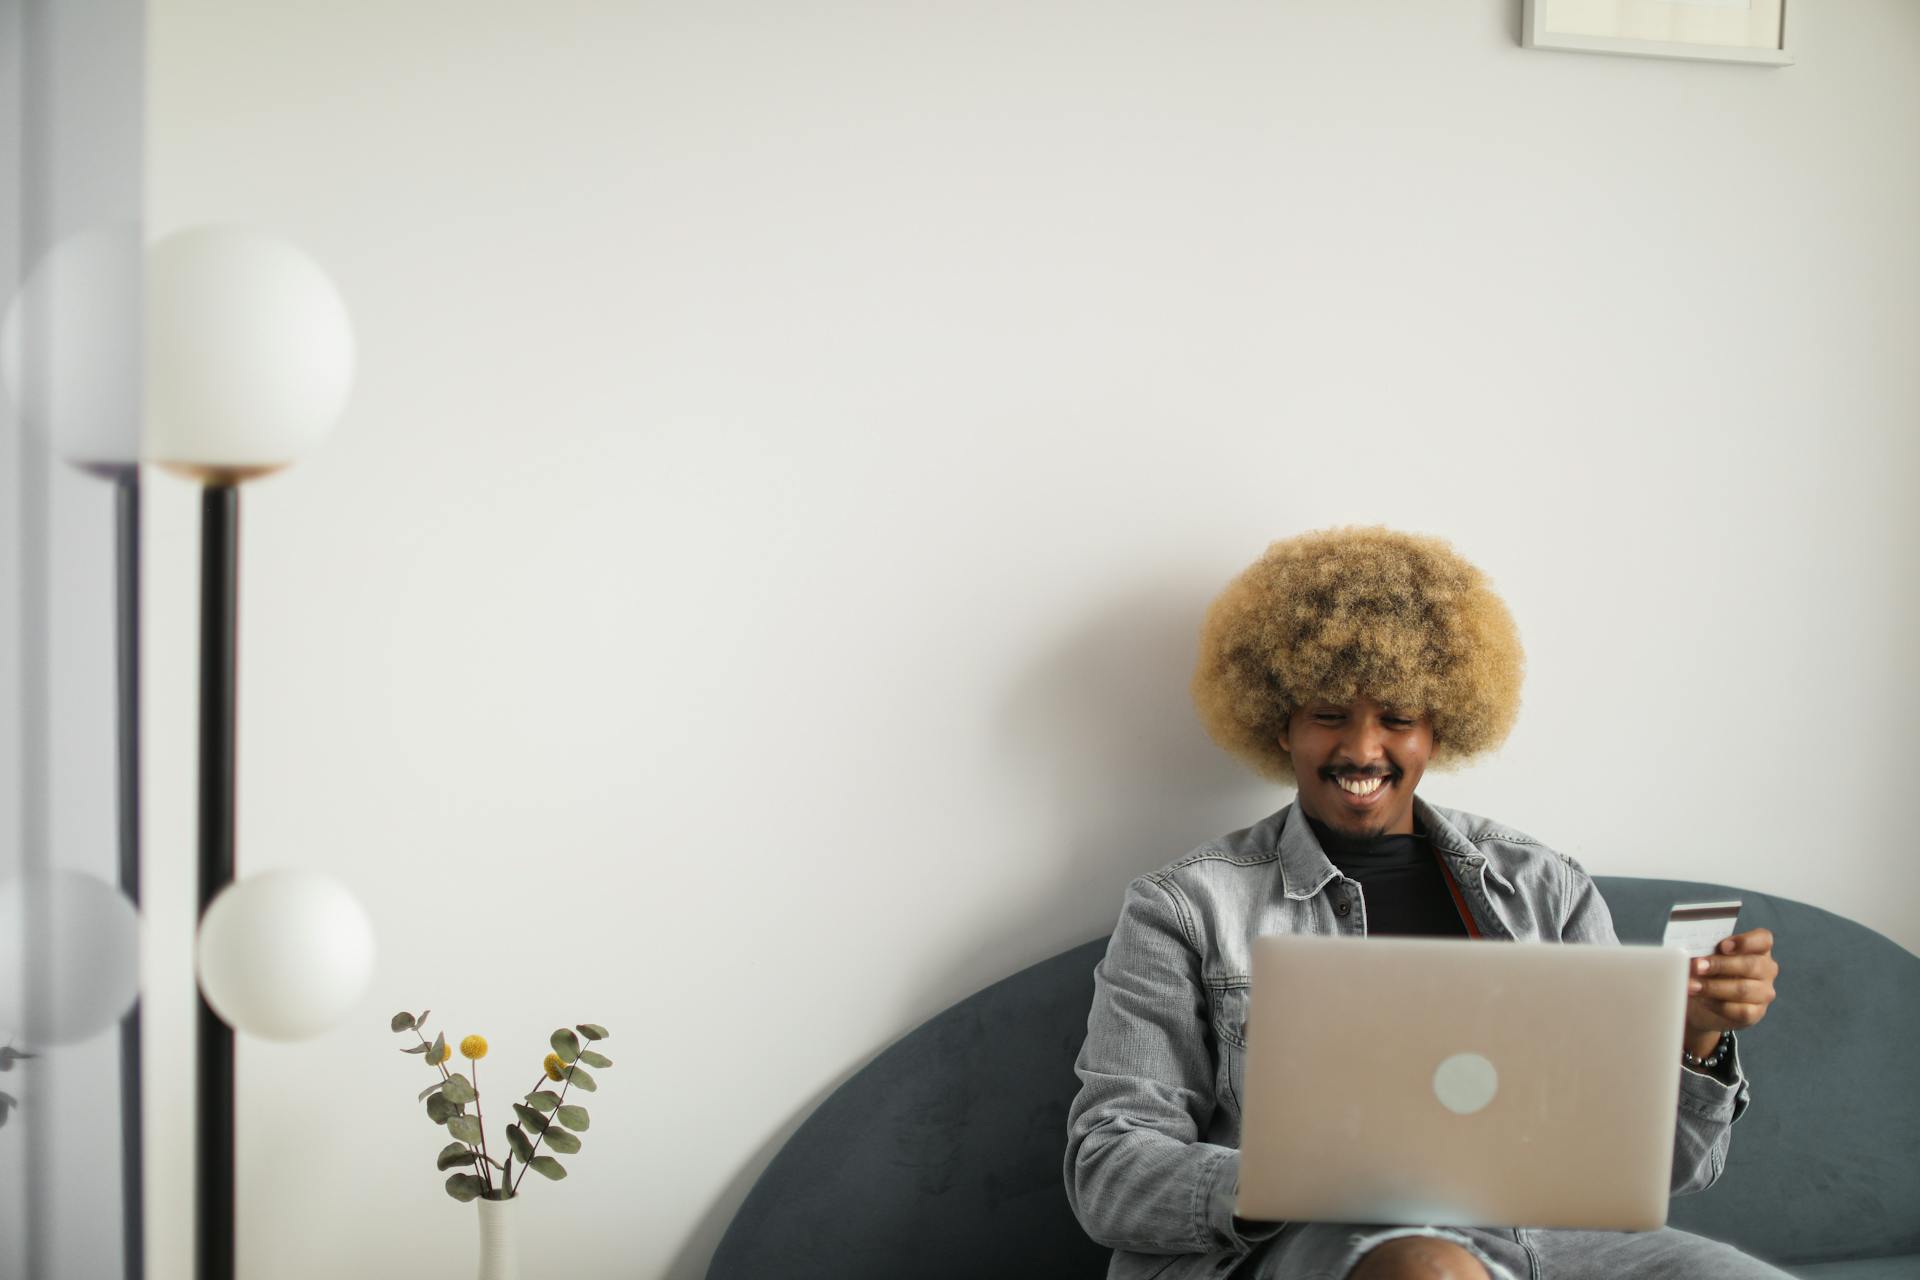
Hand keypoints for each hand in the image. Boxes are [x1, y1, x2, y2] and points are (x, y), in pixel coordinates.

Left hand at [1684, 927, 1777, 1049]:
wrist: (1703, 1002)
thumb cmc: (1708, 970)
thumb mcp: (1707, 956)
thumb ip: (1705, 950)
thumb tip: (1689, 951)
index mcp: (1758, 949)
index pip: (1763, 940)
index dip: (1745, 942)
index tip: (1722, 946)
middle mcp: (1766, 970)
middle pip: (1751, 965)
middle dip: (1720, 965)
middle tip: (1697, 966)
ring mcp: (1764, 992)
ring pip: (1743, 989)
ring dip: (1713, 987)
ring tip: (1691, 985)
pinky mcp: (1755, 1013)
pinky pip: (1740, 1011)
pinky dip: (1717, 1005)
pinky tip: (1702, 999)